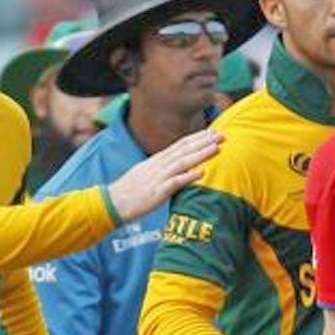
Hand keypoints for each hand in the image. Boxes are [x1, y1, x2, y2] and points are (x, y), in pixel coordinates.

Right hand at [106, 128, 220, 221]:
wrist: (113, 203)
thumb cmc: (130, 192)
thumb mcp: (147, 174)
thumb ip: (162, 169)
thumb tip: (177, 168)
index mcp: (157, 161)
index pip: (180, 144)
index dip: (197, 137)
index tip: (212, 132)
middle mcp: (158, 165)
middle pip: (184, 149)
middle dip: (204, 141)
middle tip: (222, 134)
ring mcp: (157, 178)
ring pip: (182, 162)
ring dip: (200, 154)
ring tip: (216, 148)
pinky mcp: (156, 193)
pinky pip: (174, 183)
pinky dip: (188, 177)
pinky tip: (202, 172)